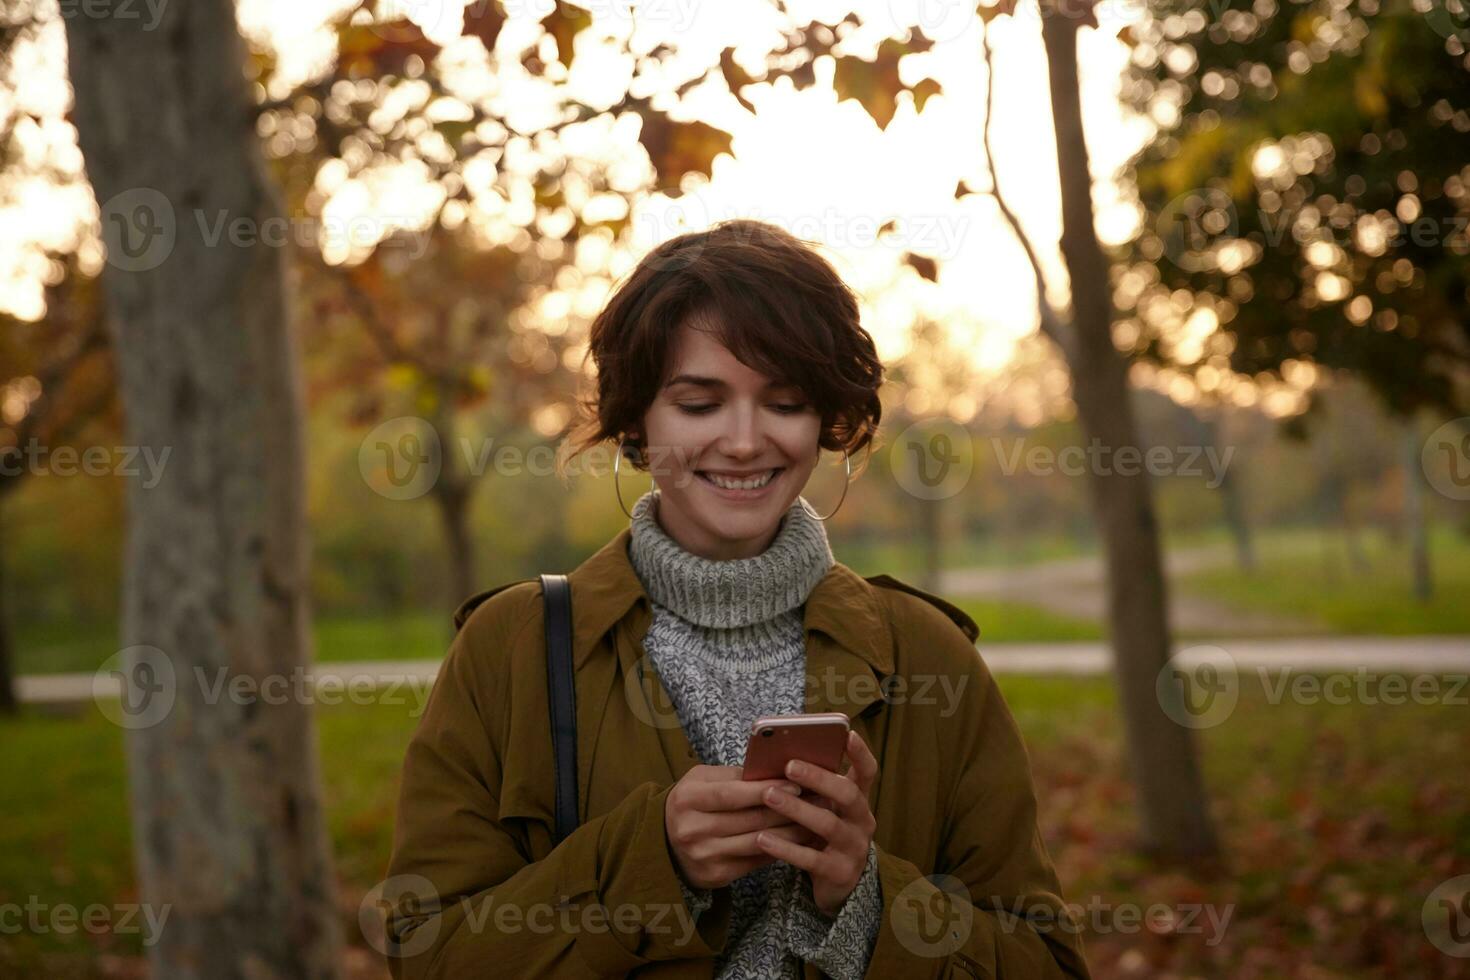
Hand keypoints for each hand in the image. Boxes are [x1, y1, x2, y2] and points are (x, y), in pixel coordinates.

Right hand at [664, 765, 819, 890]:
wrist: (664, 840)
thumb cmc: (692, 801)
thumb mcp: (702, 779)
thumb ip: (734, 775)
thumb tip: (775, 771)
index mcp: (688, 799)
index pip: (732, 795)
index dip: (765, 790)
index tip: (797, 783)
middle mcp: (693, 830)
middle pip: (750, 820)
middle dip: (789, 809)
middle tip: (819, 799)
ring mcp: (705, 856)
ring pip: (759, 842)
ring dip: (792, 831)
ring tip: (817, 818)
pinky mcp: (717, 875)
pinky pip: (756, 861)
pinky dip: (781, 848)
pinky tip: (800, 838)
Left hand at [755, 730, 878, 917]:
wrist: (838, 885)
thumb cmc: (825, 835)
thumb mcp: (827, 809)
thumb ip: (814, 788)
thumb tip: (780, 755)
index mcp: (860, 799)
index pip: (868, 771)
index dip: (860, 753)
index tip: (848, 733)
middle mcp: (862, 821)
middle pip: (847, 794)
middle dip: (818, 778)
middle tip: (789, 765)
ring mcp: (853, 848)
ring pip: (827, 824)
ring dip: (796, 808)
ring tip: (769, 796)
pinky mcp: (839, 872)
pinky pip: (811, 858)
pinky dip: (785, 847)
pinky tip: (763, 838)